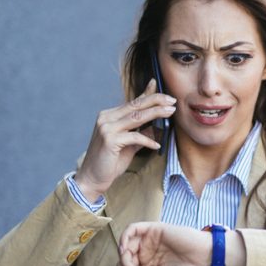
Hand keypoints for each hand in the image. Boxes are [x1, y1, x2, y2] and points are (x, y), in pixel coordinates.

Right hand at [74, 80, 175, 200]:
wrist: (92, 177)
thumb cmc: (110, 161)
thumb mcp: (129, 144)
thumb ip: (140, 132)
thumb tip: (158, 125)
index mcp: (109, 116)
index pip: (133, 102)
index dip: (148, 94)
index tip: (161, 87)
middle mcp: (106, 118)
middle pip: (136, 105)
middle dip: (156, 100)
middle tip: (172, 100)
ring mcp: (106, 128)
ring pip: (137, 117)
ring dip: (156, 113)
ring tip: (171, 112)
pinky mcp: (109, 140)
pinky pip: (134, 137)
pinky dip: (148, 140)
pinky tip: (157, 145)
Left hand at [115, 222, 211, 265]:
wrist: (207, 260)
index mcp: (149, 265)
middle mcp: (147, 252)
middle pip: (124, 262)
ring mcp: (149, 240)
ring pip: (125, 248)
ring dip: (124, 262)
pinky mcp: (153, 230)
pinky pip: (132, 229)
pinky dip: (124, 238)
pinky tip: (124, 251)